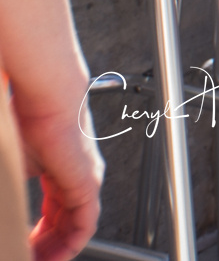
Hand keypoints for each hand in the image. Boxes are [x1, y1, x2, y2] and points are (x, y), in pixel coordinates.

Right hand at [16, 89, 100, 260]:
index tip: (21, 250)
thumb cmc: (25, 119)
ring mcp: (85, 181)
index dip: (36, 236)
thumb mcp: (11, 166)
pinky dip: (69, 245)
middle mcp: (76, 178)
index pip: (51, 212)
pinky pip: (84, 224)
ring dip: (55, 251)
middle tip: (26, 260)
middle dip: (43, 248)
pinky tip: (54, 258)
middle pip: (62, 224)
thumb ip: (7, 191)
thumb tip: (4, 211)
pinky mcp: (88, 183)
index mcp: (57, 171)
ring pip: (73, 228)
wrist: (46, 97)